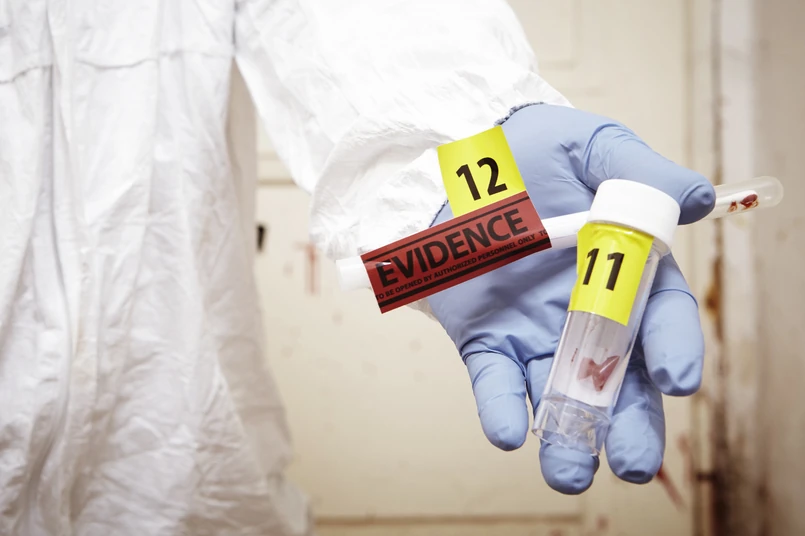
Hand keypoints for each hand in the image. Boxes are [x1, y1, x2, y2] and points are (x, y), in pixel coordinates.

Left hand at [427, 104, 714, 493]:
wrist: (455, 156)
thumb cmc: (532, 148)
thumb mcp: (593, 146)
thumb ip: (642, 172)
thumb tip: (698, 199)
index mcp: (624, 268)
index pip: (659, 317)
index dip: (673, 348)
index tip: (676, 379)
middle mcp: (585, 311)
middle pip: (615, 376)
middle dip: (626, 422)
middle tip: (631, 462)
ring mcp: (535, 329)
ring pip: (557, 392)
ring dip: (566, 434)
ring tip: (570, 473)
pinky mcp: (485, 337)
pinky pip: (494, 379)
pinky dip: (500, 406)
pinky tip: (507, 431)